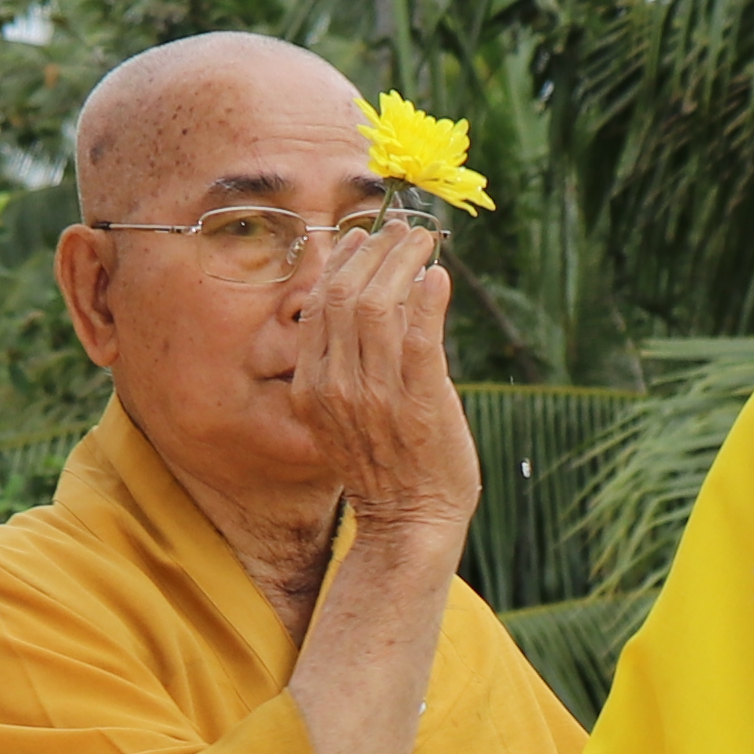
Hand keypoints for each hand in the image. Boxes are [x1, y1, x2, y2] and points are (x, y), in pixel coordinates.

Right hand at [289, 210, 481, 551]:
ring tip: (424, 241)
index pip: (320, 306)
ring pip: (380, 305)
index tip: (361, 237)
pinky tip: (439, 277)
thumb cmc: (384, 469)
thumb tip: (368, 306)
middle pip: (346, 295)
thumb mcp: (343, 417)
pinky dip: (429, 300)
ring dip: (404, 263)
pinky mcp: (421, 403)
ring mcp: (379, 395)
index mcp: (314, 387)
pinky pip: (421, 337)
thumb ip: (346, 368)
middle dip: (374, 251)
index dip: (341, 263)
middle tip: (399, 229)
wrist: (409, 524)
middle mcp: (339, 387)